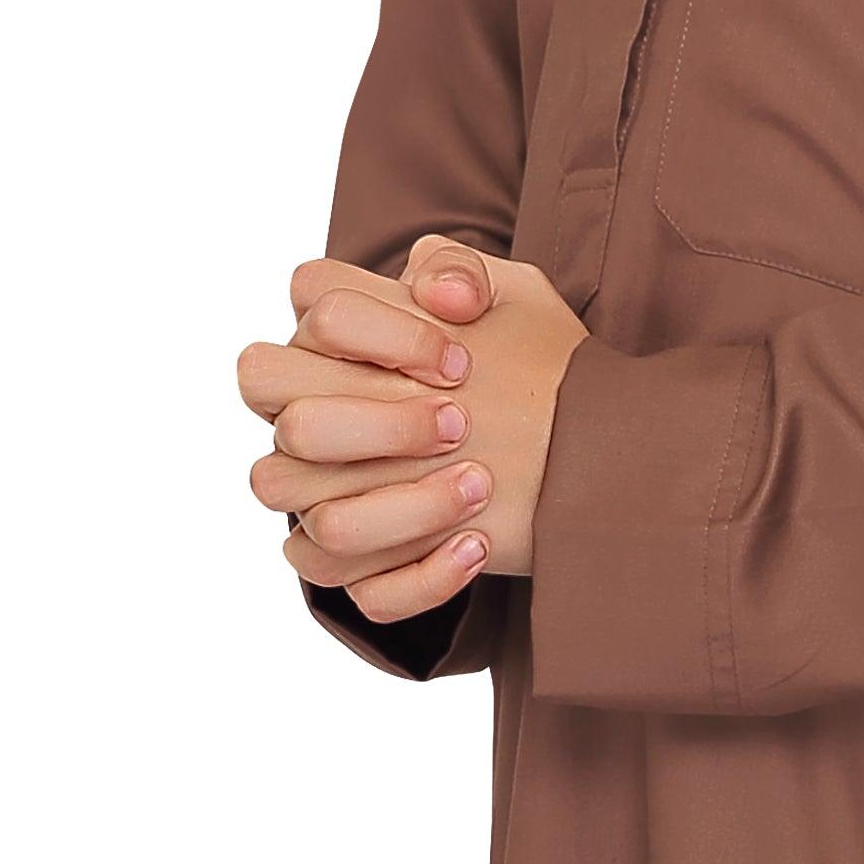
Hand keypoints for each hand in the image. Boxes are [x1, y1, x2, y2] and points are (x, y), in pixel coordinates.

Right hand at [238, 234, 587, 622]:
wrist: (568, 442)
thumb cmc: (518, 359)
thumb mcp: (508, 297)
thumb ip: (462, 270)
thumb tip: (445, 293)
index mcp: (328, 347)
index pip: (310, 314)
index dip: (379, 330)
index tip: (460, 358)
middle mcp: (310, 426)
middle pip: (294, 426)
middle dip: (381, 425)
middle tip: (463, 423)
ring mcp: (326, 503)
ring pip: (319, 523)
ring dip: (405, 509)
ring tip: (482, 486)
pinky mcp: (363, 568)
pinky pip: (365, 593)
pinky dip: (420, 578)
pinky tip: (478, 547)